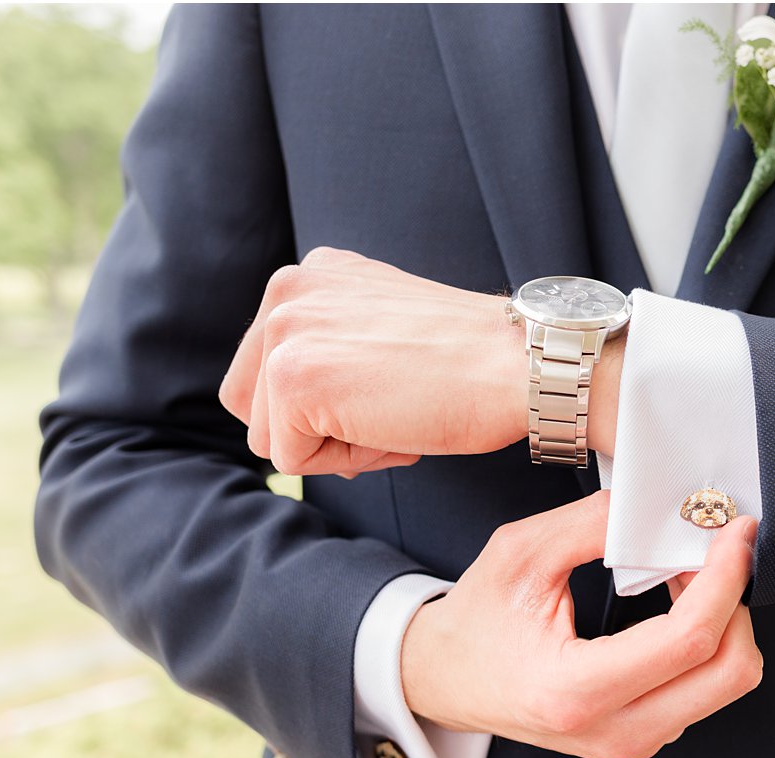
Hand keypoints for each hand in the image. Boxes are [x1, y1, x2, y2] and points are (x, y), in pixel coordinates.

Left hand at [218, 247, 623, 473]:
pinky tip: (396, 428)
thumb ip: (335, 345)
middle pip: (253, 406)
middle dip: (316, 430)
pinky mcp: (293, 379)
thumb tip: (291, 416)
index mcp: (310, 276)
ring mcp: (284, 332)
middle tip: (390, 410)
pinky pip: (295, 461)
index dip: (326, 407)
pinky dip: (348, 464)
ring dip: (335, 448)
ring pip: (271, 437)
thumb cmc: (474, 362)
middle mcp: (286, 290)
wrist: (520, 366)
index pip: (268, 372)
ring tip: (395, 415)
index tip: (390, 390)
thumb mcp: (385, 330)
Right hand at [401, 490, 761, 757]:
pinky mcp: (640, 739)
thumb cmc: (475, 622)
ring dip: (721, 621)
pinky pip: (703, 691)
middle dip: (735, 601)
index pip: (689, 640)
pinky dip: (705, 643)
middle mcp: (611, 730)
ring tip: (682, 576)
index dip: (726, 579)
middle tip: (712, 553)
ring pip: (724, 684)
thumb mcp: (522, 553)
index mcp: (576, 689)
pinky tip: (672, 609)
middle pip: (731, 673)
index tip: (734, 534)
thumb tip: (660, 509)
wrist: (445, 679)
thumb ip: (594, 525)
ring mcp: (629, 743)